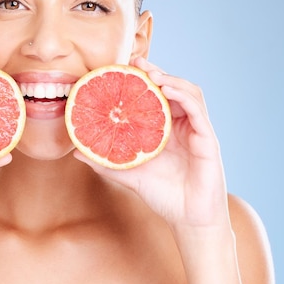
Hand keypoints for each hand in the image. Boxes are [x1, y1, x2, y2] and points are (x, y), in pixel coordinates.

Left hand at [74, 57, 229, 231]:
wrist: (188, 220)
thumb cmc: (164, 196)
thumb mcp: (129, 175)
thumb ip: (105, 162)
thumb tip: (76, 152)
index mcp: (167, 131)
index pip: (157, 97)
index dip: (144, 80)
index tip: (124, 67)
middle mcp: (183, 127)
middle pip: (174, 88)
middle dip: (156, 72)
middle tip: (136, 63)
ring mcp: (197, 132)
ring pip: (189, 93)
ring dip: (171, 79)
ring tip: (151, 74)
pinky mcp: (208, 140)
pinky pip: (198, 111)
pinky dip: (183, 96)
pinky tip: (167, 90)